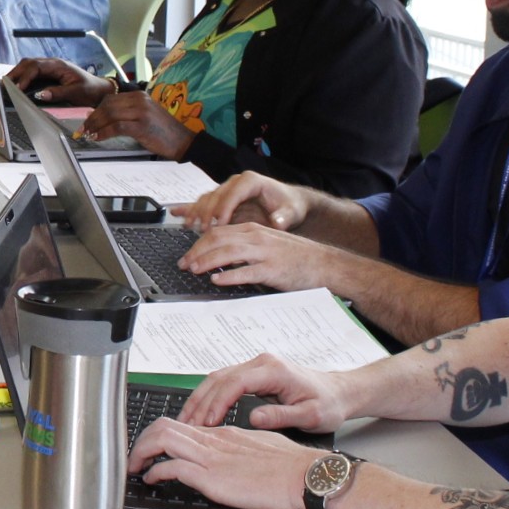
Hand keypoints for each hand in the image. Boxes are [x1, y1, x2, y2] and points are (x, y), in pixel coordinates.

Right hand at [6, 57, 108, 107]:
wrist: (100, 89)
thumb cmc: (90, 89)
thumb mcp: (76, 93)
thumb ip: (58, 93)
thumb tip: (40, 95)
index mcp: (58, 65)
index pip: (36, 67)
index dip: (25, 77)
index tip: (18, 88)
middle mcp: (52, 64)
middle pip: (28, 63)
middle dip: (15, 73)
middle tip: (4, 85)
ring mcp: (50, 67)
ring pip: (28, 65)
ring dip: (17, 74)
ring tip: (6, 85)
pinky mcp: (49, 73)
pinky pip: (32, 72)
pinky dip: (22, 77)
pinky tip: (17, 84)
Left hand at [79, 87, 196, 158]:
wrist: (183, 141)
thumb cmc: (162, 131)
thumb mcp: (145, 116)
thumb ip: (126, 113)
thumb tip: (101, 115)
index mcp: (140, 96)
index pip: (111, 99)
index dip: (96, 110)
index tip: (87, 119)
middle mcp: (140, 100)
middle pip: (108, 105)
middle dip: (93, 117)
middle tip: (84, 128)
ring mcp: (141, 112)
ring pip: (110, 114)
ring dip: (96, 125)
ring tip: (88, 133)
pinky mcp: (142, 125)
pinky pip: (117, 127)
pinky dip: (104, 132)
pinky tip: (98, 137)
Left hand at [128, 416, 321, 508]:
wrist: (307, 476)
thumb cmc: (293, 467)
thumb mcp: (261, 448)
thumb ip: (238, 449)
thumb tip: (226, 457)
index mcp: (225, 433)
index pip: (183, 425)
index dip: (161, 435)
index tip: (152, 447)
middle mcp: (214, 440)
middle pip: (164, 426)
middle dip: (142, 440)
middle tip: (134, 456)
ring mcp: (212, 457)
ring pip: (162, 440)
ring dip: (141, 453)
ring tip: (134, 466)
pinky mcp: (213, 477)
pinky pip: (172, 467)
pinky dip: (156, 472)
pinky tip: (152, 480)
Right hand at [176, 171, 304, 231]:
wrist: (288, 203)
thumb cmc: (290, 206)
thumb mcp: (291, 211)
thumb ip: (284, 217)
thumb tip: (278, 221)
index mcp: (250, 181)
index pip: (232, 193)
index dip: (224, 208)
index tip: (219, 224)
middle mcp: (235, 183)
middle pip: (215, 196)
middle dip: (208, 213)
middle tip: (204, 231)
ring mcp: (226, 191)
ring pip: (206, 199)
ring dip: (196, 213)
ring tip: (190, 227)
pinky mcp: (222, 200)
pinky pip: (202, 203)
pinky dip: (190, 209)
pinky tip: (176, 214)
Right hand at [179, 354, 352, 436]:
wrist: (340, 393)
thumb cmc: (329, 404)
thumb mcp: (311, 415)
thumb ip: (282, 416)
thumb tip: (254, 418)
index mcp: (273, 370)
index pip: (235, 383)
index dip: (218, 403)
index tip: (207, 423)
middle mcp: (260, 364)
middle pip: (219, 378)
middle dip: (200, 402)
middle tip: (186, 425)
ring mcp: (255, 367)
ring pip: (217, 379)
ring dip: (200, 399)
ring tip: (187, 421)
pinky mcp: (253, 375)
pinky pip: (224, 383)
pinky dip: (209, 397)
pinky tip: (201, 413)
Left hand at [180, 220, 336, 291]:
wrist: (325, 264)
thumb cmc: (296, 256)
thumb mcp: (267, 244)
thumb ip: (245, 246)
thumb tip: (219, 255)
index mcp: (253, 229)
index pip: (218, 231)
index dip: (198, 243)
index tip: (186, 256)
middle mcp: (257, 237)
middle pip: (218, 239)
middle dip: (196, 252)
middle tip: (183, 264)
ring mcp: (265, 253)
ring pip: (228, 253)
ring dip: (207, 261)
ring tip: (194, 270)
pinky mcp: (273, 270)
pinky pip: (247, 272)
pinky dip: (229, 275)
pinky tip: (217, 279)